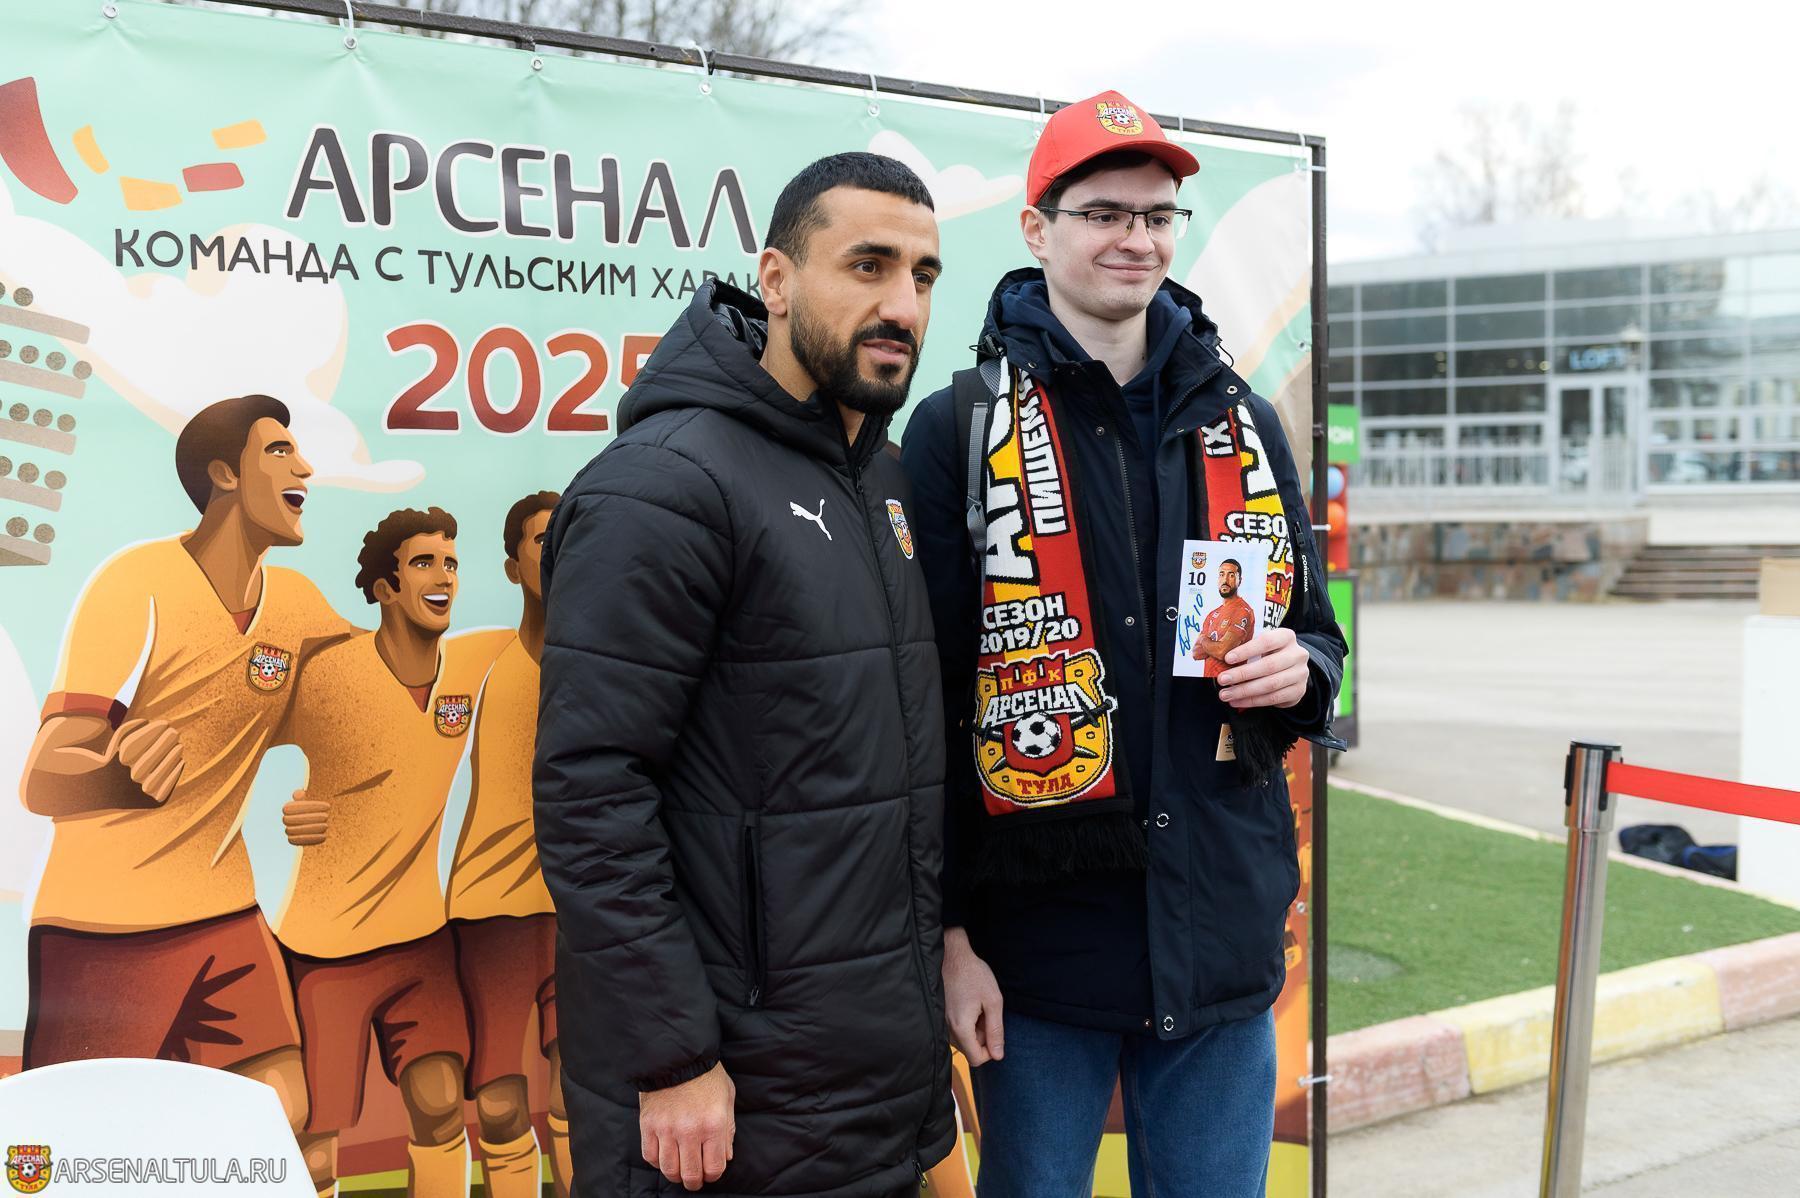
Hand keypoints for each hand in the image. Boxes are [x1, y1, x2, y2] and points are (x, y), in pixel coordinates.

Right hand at [106, 718, 183, 804]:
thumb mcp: (118, 743)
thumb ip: (131, 728)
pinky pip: (170, 784)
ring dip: (174, 754)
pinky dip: (175, 771)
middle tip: (174, 732)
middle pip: (155, 754)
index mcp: (122, 760)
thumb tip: (152, 722)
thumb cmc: (117, 761)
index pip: (143, 741)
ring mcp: (146, 790)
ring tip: (179, 745)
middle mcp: (134, 776)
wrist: (108, 794)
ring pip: (165, 768)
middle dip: (167, 739)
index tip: (165, 723)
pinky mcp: (156, 801)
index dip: (156, 729)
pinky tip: (180, 761)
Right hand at [282, 791, 329, 845]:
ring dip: (312, 828)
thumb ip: (303, 795)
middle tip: (326, 816)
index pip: (297, 807)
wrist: (313, 818)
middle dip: (311, 818)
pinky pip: (300, 841)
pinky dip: (312, 839)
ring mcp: (289, 830)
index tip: (328, 806)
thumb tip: (299, 794)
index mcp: (288, 807)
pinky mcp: (293, 840)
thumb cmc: (313, 805)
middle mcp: (285, 819)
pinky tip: (324, 836)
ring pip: (297, 831)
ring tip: (326, 825)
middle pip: (295, 819)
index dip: (311, 806)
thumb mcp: (310, 797)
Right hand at [640, 1061, 734, 1190]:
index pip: (714, 1168)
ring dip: (675, 1174)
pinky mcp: (648, 1125)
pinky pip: (650, 1156)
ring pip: (669, 1169)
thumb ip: (728, 1130)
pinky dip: (657, 1161)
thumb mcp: (727, 1098)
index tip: (711, 1172)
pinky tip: (664, 1155)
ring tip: (679, 1169)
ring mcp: (666, 1129)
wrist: (677, 1056)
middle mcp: (690, 1131)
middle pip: (690, 1174)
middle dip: (694, 1182)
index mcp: (713, 1125)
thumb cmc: (706, 1076)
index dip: (713, 1175)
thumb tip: (725, 1157)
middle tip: (695, 1178)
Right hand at [943, 927, 1003, 1065]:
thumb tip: (998, 1056)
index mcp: (961, 1027)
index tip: (995, 1031)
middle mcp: (947, 1029)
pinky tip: (969, 1006)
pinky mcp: (941, 1017)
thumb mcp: (993, 1001)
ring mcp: (942, 1023)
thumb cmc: (974, 975)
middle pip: (969, 1051)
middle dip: (982, 1038)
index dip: (990, 1051)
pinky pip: (956, 1031)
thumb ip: (996, 1030)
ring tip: (978, 1008)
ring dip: (974, 1031)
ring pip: (963, 1042)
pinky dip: (966, 1024)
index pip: (976, 1059)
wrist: (952, 956)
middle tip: (987, 1014)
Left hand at [1218, 627, 1310, 709]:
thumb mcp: (1261, 646)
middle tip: (1222, 680)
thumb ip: (1244, 648)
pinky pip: (1274, 698)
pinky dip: (1253, 701)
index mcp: (1286, 637)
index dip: (1246, 650)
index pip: (1266, 641)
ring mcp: (1300, 674)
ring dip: (1245, 691)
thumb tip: (1214, 657)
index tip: (1227, 658)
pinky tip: (1238, 701)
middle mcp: (1297, 654)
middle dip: (1242, 674)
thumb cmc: (1270, 654)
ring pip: (1270, 685)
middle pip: (1268, 666)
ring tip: (1226, 694)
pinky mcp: (1299, 691)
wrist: (1293, 670)